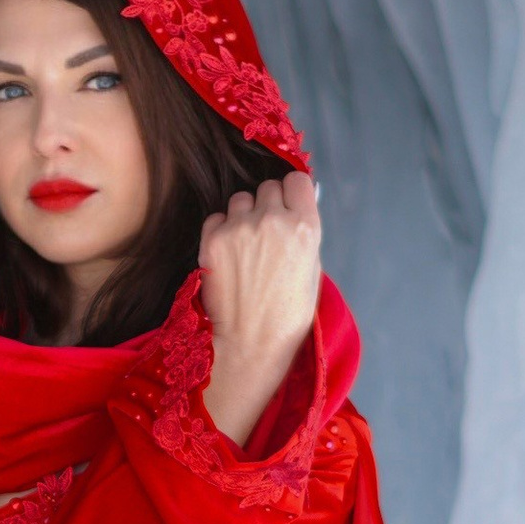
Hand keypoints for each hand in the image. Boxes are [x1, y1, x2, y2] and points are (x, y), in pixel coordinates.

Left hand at [197, 168, 320, 443]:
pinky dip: (221, 230)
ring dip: (242, 216)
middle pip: (268, 187)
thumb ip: (303, 233)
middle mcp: (273, 219)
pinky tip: (227, 256)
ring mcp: (240, 227)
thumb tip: (294, 208)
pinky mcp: (213, 238)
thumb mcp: (311, 269)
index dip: (291, 193)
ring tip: (245, 248)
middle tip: (266, 234)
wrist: (251, 343)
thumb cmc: (288, 314)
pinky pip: (217, 217)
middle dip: (267, 205)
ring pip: (240, 199)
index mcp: (305, 226)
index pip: (297, 180)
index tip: (288, 206)